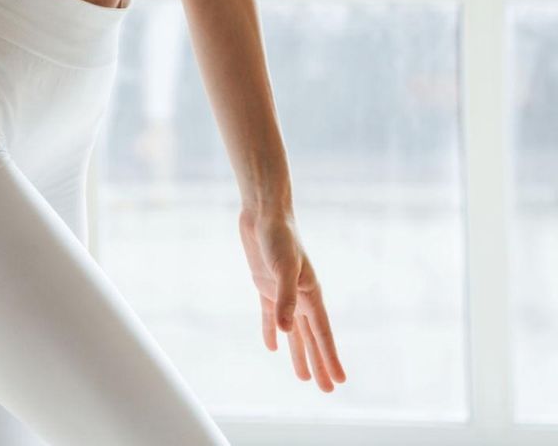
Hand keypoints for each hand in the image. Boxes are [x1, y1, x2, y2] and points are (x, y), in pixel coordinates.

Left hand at [237, 205, 346, 391]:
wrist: (263, 213)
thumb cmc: (278, 236)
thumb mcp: (283, 267)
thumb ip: (284, 298)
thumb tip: (284, 331)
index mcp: (310, 293)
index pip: (322, 333)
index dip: (331, 357)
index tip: (340, 381)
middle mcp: (299, 296)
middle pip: (311, 337)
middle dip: (319, 363)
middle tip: (327, 390)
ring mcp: (282, 291)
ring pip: (293, 330)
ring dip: (298, 353)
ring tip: (304, 377)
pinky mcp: (264, 284)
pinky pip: (269, 314)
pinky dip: (271, 331)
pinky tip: (272, 347)